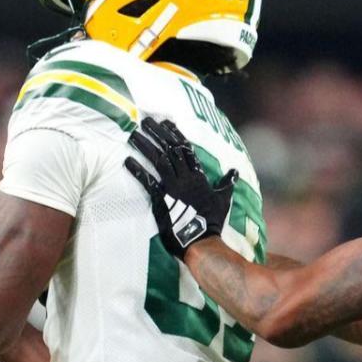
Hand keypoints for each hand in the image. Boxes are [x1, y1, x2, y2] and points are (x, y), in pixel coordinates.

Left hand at [124, 116, 234, 258]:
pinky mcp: (160, 198)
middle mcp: (185, 177)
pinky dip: (137, 170)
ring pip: (158, 160)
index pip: (185, 149)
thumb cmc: (212, 220)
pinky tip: (127, 160)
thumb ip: (227, 183)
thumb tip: (235, 172)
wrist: (201, 239)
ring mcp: (172, 186)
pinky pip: (147, 181)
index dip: (174, 134)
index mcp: (198, 175)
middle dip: (157, 133)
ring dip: (145, 146)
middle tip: (146, 121)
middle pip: (169, 149)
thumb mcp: (223, 199)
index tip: (165, 122)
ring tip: (133, 135)